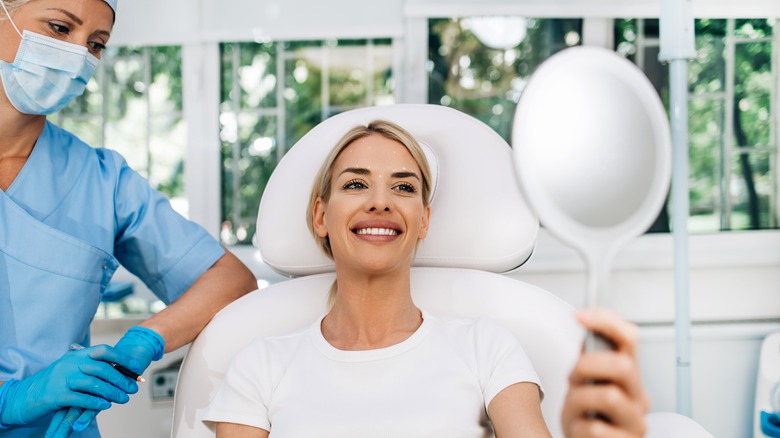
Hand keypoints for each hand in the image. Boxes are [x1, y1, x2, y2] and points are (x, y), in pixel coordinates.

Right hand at [0, 345, 138, 426]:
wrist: (24, 396)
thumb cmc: (52, 383)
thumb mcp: (70, 368)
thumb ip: (90, 367)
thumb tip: (118, 369)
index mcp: (76, 355)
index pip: (103, 350)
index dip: (122, 357)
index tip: (136, 367)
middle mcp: (70, 364)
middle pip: (103, 369)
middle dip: (121, 379)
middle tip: (133, 388)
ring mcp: (63, 379)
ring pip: (95, 384)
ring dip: (112, 392)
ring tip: (123, 399)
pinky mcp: (57, 395)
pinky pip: (82, 398)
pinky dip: (96, 402)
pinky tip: (105, 406)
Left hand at [561, 309, 650, 437]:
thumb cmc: (587, 415)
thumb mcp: (585, 381)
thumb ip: (590, 356)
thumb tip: (585, 322)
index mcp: (629, 376)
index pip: (629, 339)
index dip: (606, 322)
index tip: (580, 315)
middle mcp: (639, 397)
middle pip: (623, 365)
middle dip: (588, 366)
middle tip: (574, 378)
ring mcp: (636, 422)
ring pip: (610, 396)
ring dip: (579, 400)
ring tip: (576, 409)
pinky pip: (595, 428)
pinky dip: (578, 427)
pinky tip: (580, 429)